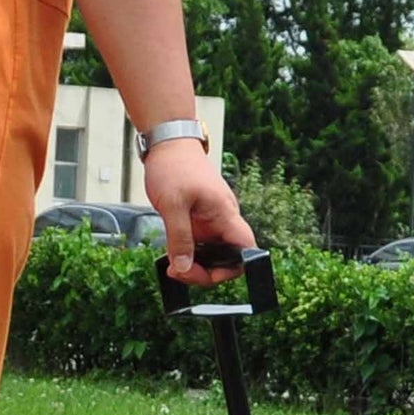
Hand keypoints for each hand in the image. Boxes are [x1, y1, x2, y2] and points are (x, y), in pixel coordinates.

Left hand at [145, 142, 256, 285]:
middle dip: (206, 272)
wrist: (167, 141)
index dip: (231, 269)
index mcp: (225, 215)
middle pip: (229, 260)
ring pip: (213, 255)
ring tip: (172, 265)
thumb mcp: (172, 204)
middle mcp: (223, 221)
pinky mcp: (201, 221)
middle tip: (178, 272)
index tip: (204, 273)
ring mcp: (212, 222)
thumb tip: (184, 268)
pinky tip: (172, 253)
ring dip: (195, 265)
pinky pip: (201, 245)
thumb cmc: (174, 166)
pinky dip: (188, 253)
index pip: (245, 251)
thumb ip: (179, 238)